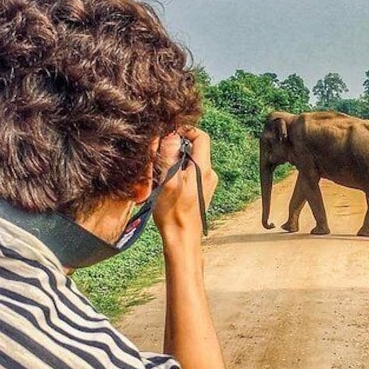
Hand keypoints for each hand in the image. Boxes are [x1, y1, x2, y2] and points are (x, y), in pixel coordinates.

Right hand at [152, 126, 217, 245]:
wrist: (182, 238)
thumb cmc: (173, 214)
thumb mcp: (168, 182)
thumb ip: (170, 156)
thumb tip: (173, 135)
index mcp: (204, 169)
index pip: (201, 136)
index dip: (185, 131)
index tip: (169, 135)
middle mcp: (209, 173)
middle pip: (194, 148)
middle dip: (175, 147)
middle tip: (159, 157)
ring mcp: (207, 182)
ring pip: (190, 160)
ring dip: (174, 161)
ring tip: (161, 174)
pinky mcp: (201, 190)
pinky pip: (189, 172)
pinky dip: (177, 172)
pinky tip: (166, 184)